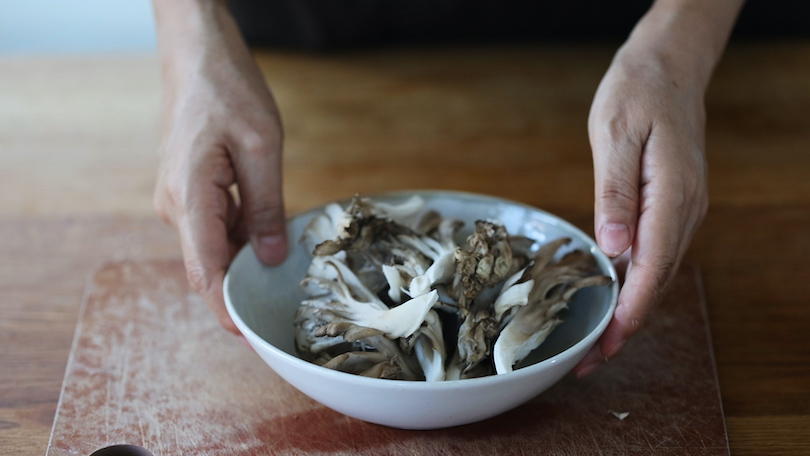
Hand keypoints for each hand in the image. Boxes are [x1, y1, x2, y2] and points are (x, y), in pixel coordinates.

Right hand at [152, 1, 287, 333]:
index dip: (225, 308)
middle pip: (209, 264)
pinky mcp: (188, 190)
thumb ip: (265, 207)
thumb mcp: (261, 148)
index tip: (248, 335)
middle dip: (241, 287)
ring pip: (214, 246)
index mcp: (189, 198)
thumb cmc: (227, 91)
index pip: (205, 271)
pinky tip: (268, 233)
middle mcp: (175, 206)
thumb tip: (270, 257)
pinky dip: (241, 236)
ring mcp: (178, 199)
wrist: (196, 55)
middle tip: (282, 305)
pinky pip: (214, 226)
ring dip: (245, 258)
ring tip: (283, 264)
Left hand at [573, 41, 708, 376]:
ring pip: (656, 272)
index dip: (628, 315)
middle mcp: (683, 211)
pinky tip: (611, 294)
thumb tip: (614, 248)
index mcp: (672, 198)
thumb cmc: (638, 93)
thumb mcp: (617, 135)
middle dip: (624, 326)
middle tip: (589, 359)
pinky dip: (633, 281)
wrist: (668, 66)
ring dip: (628, 309)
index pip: (652, 271)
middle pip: (656, 282)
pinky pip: (654, 253)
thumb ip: (615, 193)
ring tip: (595, 339)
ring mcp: (680, 209)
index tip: (605, 347)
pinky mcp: (670, 204)